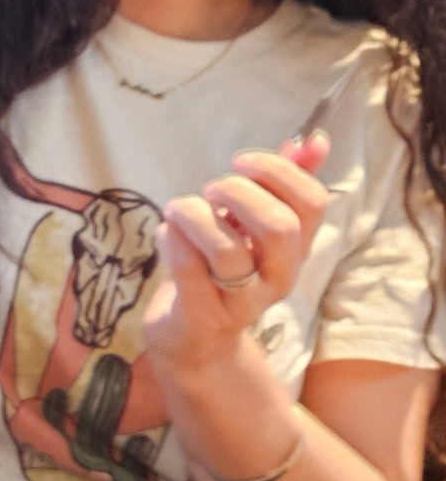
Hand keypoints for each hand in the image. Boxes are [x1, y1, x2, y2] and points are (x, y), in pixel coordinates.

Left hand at [143, 132, 330, 376]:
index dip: (279, 171)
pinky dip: (171, 240)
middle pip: (281, 228)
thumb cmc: (220, 270)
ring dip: (196, 216)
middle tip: (210, 190)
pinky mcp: (203, 317)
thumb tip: (315, 141)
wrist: (195, 340)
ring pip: (229, 252)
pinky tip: (164, 231)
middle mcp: (278, 276)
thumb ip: (282, 183)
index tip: (241, 161)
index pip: (313, 202)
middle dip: (239, 193)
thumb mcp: (251, 224)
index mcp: (295, 248)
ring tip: (179, 209)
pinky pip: (189, 272)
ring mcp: (243, 302)